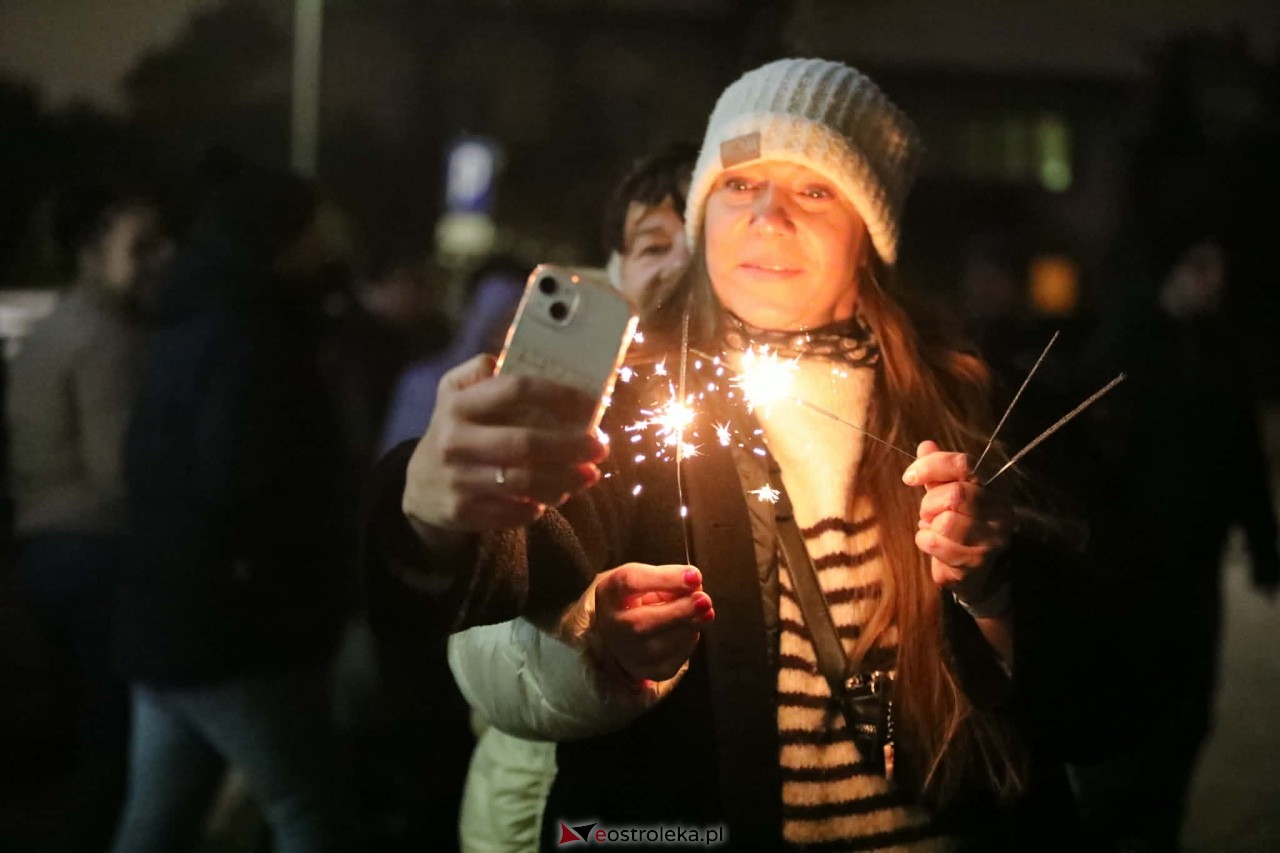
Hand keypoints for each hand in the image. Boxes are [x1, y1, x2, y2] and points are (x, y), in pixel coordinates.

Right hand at [402, 354, 607, 533]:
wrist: (420, 486)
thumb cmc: (455, 431)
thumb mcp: (453, 393)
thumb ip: (478, 371)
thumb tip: (507, 357)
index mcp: (459, 404)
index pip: (515, 389)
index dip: (558, 394)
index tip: (589, 403)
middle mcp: (455, 441)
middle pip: (525, 443)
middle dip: (571, 446)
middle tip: (600, 448)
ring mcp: (457, 480)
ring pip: (524, 482)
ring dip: (564, 480)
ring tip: (588, 475)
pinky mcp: (463, 512)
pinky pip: (514, 512)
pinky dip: (540, 506)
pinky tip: (555, 496)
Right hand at [592, 563, 713, 682]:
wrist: (624, 630)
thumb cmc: (640, 597)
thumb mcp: (649, 578)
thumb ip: (670, 578)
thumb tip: (696, 586)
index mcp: (609, 592)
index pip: (630, 581)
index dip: (665, 578)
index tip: (694, 576)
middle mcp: (611, 626)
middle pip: (640, 623)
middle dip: (678, 612)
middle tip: (705, 600)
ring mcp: (625, 652)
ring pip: (659, 646)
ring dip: (689, 627)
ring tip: (703, 612)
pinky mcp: (644, 671)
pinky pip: (671, 661)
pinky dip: (687, 643)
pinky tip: (691, 630)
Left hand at [903, 440, 1010, 600]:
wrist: (971, 570)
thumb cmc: (956, 523)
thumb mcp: (945, 491)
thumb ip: (938, 470)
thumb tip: (926, 445)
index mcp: (995, 484)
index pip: (965, 464)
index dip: (931, 466)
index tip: (909, 477)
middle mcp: (1001, 509)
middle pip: (955, 494)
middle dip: (930, 503)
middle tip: (928, 512)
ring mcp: (994, 537)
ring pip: (946, 521)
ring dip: (929, 525)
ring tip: (933, 528)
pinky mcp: (979, 560)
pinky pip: (938, 544)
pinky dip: (925, 541)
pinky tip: (933, 544)